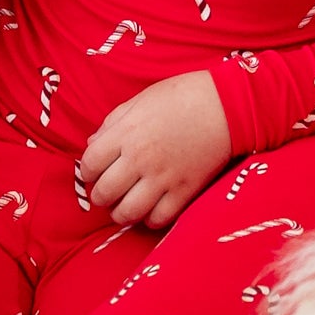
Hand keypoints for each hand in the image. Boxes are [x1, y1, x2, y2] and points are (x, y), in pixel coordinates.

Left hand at [81, 71, 233, 228]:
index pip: (89, 164)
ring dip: (121, 213)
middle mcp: (140, 158)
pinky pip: (159, 219)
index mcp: (126, 133)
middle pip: (104, 193)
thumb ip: (112, 124)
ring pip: (128, 213)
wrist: (227, 104)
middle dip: (101, 195)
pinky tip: (151, 209)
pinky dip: (150, 219)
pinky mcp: (185, 190)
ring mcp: (163, 177)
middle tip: (108, 191)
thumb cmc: (182, 95)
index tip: (94, 172)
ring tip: (125, 206)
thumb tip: (91, 145)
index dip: (87, 172)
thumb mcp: (140, 100)